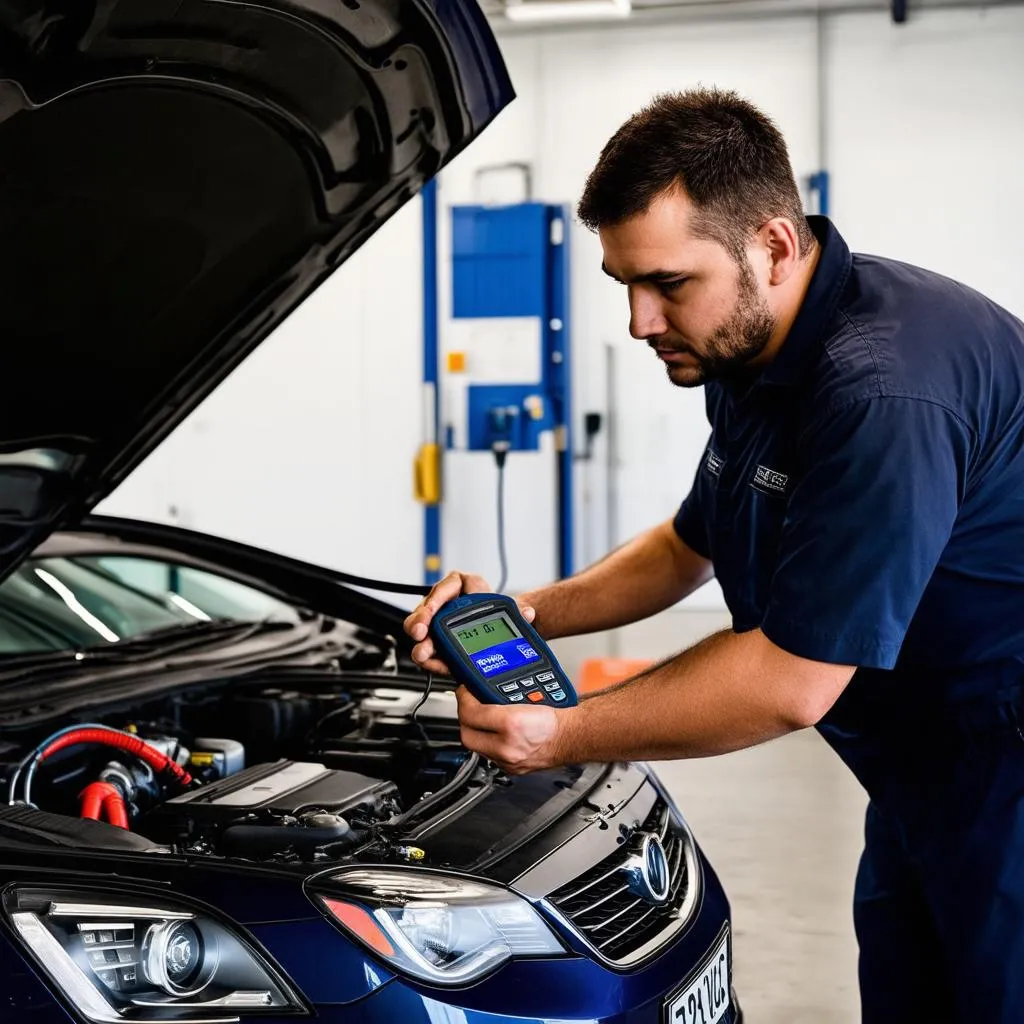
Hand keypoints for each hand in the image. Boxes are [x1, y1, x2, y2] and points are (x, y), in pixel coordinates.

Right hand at [403, 570, 535, 674]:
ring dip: (421, 643)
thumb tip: (528, 613)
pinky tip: (433, 664)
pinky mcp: (438, 643)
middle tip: (420, 633)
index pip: (448, 586)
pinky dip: (430, 658)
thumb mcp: (511, 612)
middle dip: (420, 621)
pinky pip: (428, 649)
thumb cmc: (501, 615)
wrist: (502, 634)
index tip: (433, 608)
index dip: (437, 597)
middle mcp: (447, 603)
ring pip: (421, 630)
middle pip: (426, 609)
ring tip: (424, 654)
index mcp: (464, 587)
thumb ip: (519, 612)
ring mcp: (439, 624)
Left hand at [456, 687, 577, 773]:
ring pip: (476, 748)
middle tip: (468, 705)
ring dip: (474, 731)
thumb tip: (480, 689)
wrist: (573, 736)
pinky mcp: (512, 769)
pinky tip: (492, 733)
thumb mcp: (527, 695)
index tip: (465, 692)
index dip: (464, 699)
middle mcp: (508, 746)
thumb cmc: (558, 717)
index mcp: (512, 724)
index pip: (471, 713)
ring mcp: (509, 761)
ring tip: (479, 717)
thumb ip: (500, 693)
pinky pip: (488, 756)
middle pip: (466, 735)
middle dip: (463, 719)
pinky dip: (487, 743)